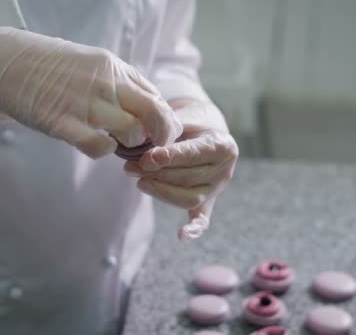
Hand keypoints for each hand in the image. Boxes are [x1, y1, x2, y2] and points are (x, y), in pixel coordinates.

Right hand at [0, 23, 181, 157]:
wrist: (2, 62)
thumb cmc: (48, 66)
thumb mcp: (90, 64)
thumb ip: (117, 83)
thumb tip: (144, 108)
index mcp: (114, 67)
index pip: (157, 97)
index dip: (162, 121)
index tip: (154, 134)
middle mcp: (105, 81)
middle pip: (156, 113)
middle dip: (161, 136)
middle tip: (149, 148)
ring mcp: (83, 101)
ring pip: (132, 132)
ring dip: (130, 146)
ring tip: (117, 145)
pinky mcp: (60, 121)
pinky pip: (98, 146)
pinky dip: (103, 152)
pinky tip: (94, 145)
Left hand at [124, 101, 237, 240]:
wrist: (202, 130)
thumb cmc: (189, 122)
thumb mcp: (183, 118)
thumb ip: (168, 132)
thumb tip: (146, 153)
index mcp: (223, 146)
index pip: (194, 154)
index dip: (169, 157)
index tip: (147, 158)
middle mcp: (224, 171)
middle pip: (188, 178)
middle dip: (157, 174)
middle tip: (131, 167)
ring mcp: (216, 189)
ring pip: (189, 199)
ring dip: (161, 192)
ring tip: (139, 181)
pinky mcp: (207, 202)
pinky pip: (202, 219)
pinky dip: (193, 229)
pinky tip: (182, 236)